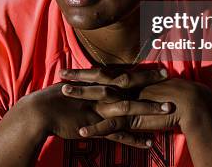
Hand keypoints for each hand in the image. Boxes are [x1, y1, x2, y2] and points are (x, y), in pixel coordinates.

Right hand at [23, 80, 169, 148]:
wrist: (40, 111)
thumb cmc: (53, 99)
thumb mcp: (73, 86)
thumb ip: (86, 83)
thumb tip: (93, 79)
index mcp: (97, 83)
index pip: (123, 74)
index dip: (142, 71)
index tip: (159, 68)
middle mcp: (101, 94)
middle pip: (131, 86)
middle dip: (151, 82)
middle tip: (170, 77)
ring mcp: (100, 110)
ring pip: (130, 109)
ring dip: (149, 109)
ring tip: (168, 110)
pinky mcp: (96, 126)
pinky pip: (119, 134)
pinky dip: (135, 139)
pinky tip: (149, 142)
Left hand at [60, 68, 211, 135]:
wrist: (190, 103)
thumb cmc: (174, 94)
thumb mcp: (152, 87)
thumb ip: (138, 86)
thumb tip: (128, 85)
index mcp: (130, 80)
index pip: (104, 73)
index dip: (86, 72)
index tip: (71, 70)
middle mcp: (127, 88)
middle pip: (98, 80)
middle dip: (78, 78)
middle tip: (61, 74)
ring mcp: (128, 102)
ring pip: (100, 98)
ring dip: (82, 96)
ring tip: (64, 95)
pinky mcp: (133, 118)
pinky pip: (111, 125)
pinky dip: (96, 129)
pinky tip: (82, 133)